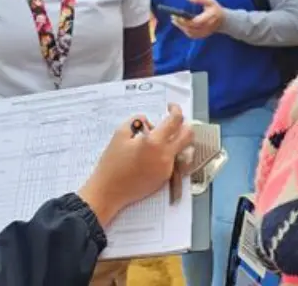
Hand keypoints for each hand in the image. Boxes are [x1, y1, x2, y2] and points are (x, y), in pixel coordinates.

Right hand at [77, 103, 194, 226]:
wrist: (109, 191)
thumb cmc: (111, 164)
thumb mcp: (119, 135)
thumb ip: (135, 121)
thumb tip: (146, 120)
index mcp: (154, 142)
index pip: (175, 121)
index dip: (176, 110)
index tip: (170, 107)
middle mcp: (165, 156)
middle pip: (188, 135)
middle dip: (184, 125)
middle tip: (173, 122)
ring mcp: (167, 169)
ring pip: (183, 149)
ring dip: (177, 140)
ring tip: (160, 138)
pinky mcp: (164, 179)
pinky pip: (174, 161)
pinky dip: (168, 153)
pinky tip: (153, 154)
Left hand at [173, 0, 223, 38]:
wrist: (223, 21)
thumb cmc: (215, 8)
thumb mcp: (209, 0)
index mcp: (210, 17)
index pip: (196, 21)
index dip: (186, 20)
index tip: (177, 15)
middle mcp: (208, 27)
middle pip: (191, 28)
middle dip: (180, 23)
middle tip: (173, 16)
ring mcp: (205, 33)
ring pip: (190, 32)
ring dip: (181, 27)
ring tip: (174, 20)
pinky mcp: (202, 36)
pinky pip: (191, 35)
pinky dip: (184, 30)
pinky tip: (180, 24)